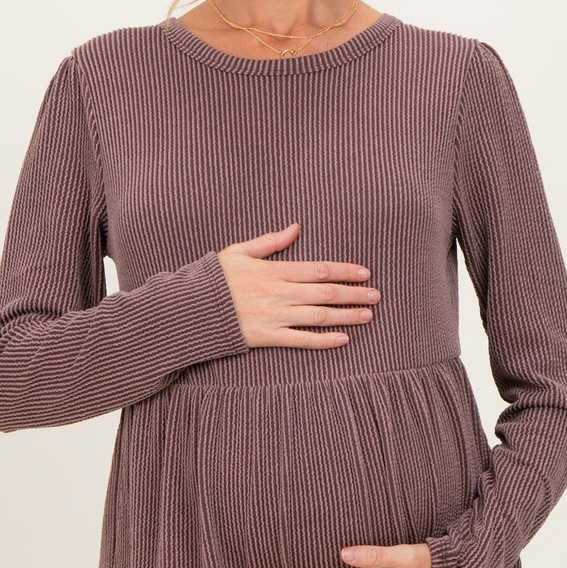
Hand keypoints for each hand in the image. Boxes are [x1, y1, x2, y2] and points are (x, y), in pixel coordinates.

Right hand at [216, 220, 381, 347]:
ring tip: (368, 315)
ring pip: (319, 316)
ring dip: (346, 316)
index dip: (345, 271)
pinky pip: (301, 340)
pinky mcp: (267, 337)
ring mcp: (274, 317)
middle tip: (376, 295)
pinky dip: (323, 340)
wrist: (190, 308)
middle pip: (326, 293)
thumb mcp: (240, 251)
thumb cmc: (215, 278)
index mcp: (274, 270)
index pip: (319, 269)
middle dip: (354, 294)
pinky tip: (343, 339)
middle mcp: (279, 293)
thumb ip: (270, 241)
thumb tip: (296, 227)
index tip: (365, 272)